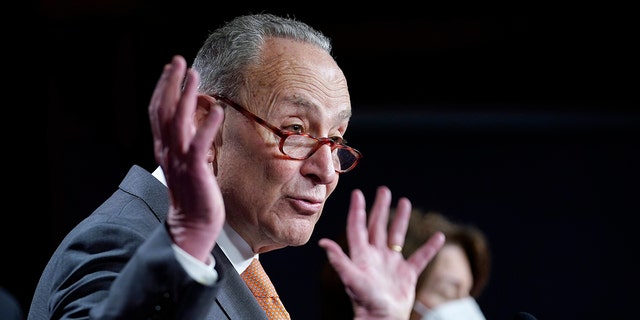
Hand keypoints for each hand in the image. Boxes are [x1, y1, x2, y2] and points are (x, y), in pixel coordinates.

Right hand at [148, 55, 225, 262]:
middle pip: (163, 110)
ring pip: (178, 122)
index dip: (163, 88)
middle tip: (177, 60)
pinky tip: (216, 109)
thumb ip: (188, 142)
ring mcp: (180, 160)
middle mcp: (168, 151)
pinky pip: (199, 144)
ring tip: (193, 75)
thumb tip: (197, 120)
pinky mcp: (196, 171)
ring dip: (185, 96)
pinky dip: (206, 126)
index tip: (171, 68)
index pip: (158, 112)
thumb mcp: (187, 163)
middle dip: (169, 83)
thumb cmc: (193, 194)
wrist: (192, 225)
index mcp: (165, 148)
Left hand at [319, 186, 444, 319]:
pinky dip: (430, 247)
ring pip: (396, 236)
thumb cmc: (365, 302)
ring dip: (401, 219)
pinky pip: (420, 257)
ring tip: (405, 202)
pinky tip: (439, 237)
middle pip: (378, 226)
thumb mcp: (351, 278)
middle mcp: (376, 256)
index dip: (357, 210)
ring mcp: (391, 264)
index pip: (358, 227)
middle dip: (380, 208)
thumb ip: (339, 260)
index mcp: (362, 255)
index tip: (357, 193)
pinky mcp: (406, 275)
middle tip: (384, 190)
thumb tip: (322, 243)